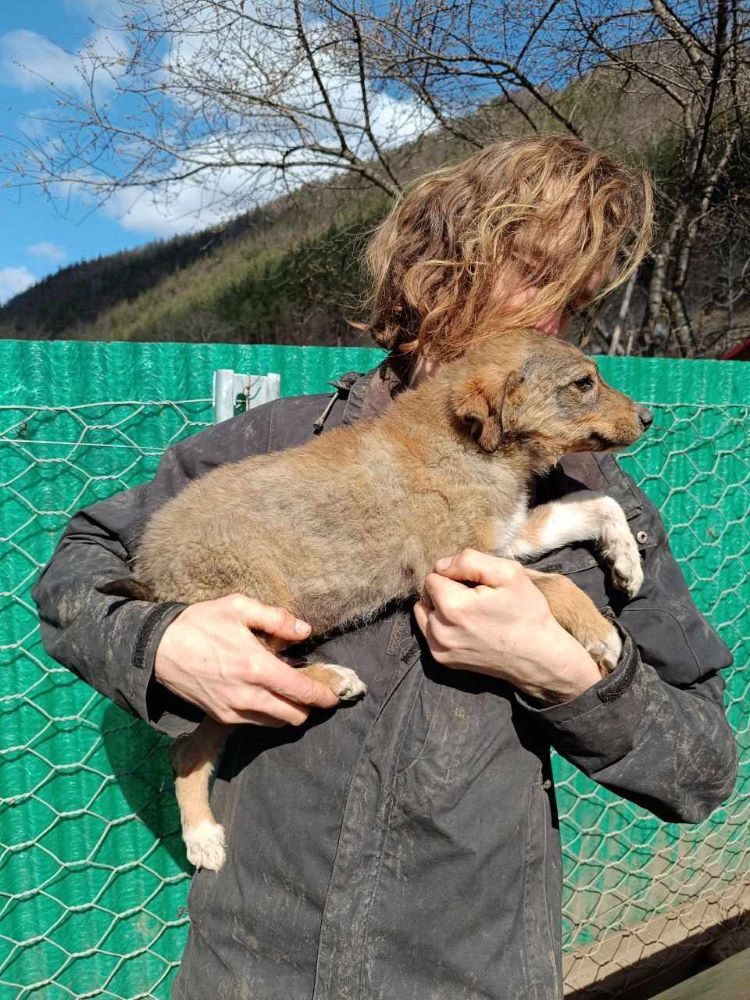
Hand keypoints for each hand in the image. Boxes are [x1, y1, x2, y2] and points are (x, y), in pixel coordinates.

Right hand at [154, 593, 339, 725]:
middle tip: (313, 689)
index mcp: (255, 667)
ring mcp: (233, 711)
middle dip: (309, 705)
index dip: (323, 695)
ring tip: (290, 692)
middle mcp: (247, 695)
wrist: (157, 649)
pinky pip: (255, 723)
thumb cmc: (200, 623)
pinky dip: (268, 714)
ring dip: (289, 711)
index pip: (300, 690)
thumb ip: (276, 618)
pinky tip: (266, 695)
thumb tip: (305, 630)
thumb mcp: (238, 607)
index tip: (335, 695)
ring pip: (276, 723)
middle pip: (294, 715)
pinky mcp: (220, 718)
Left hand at [414, 550, 600, 703]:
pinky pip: (430, 632)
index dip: (455, 575)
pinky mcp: (443, 660)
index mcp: (453, 606)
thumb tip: (441, 565)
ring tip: (471, 614)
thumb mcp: (508, 573)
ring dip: (442, 609)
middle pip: (427, 595)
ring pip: (425, 613)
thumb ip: (469, 560)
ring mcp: (440, 648)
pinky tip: (467, 628)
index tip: (477, 585)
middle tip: (476, 599)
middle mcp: (440, 630)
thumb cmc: (526, 612)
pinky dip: (443, 626)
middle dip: (447, 591)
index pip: (433, 576)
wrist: (539, 657)